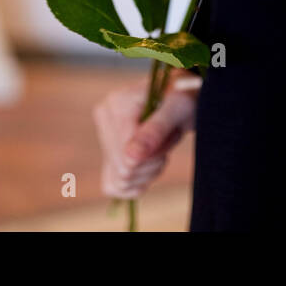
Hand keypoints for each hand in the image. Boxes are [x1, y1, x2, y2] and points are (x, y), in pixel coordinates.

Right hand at [93, 75, 199, 198]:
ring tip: (159, 149)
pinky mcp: (107, 153)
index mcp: (116, 104)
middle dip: (152, 164)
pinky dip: (136, 182)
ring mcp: (103, 137)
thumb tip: (131, 157)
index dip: (153, 155)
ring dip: (148, 172)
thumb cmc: (182, 98)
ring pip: (120, 181)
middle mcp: (103, 119)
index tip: (169, 135)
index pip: (126, 154)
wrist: (180, 101)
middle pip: (123, 170)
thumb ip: (155, 130)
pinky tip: (149, 165)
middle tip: (166, 142)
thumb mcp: (178, 108)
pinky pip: (113, 186)